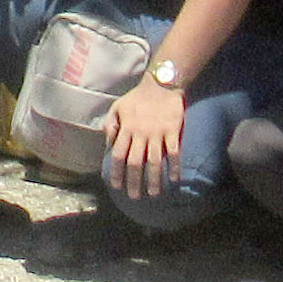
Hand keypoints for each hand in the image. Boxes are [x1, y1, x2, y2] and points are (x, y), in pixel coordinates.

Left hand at [104, 79, 186, 198]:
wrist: (161, 84)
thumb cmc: (137, 98)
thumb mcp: (117, 107)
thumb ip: (110, 125)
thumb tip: (108, 144)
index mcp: (126, 129)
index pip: (118, 155)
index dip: (116, 172)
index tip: (116, 186)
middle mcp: (140, 134)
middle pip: (135, 162)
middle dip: (134, 181)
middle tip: (134, 196)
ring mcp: (157, 133)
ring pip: (154, 160)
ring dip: (154, 179)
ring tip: (154, 194)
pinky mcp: (172, 131)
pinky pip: (174, 152)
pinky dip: (174, 166)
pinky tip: (174, 179)